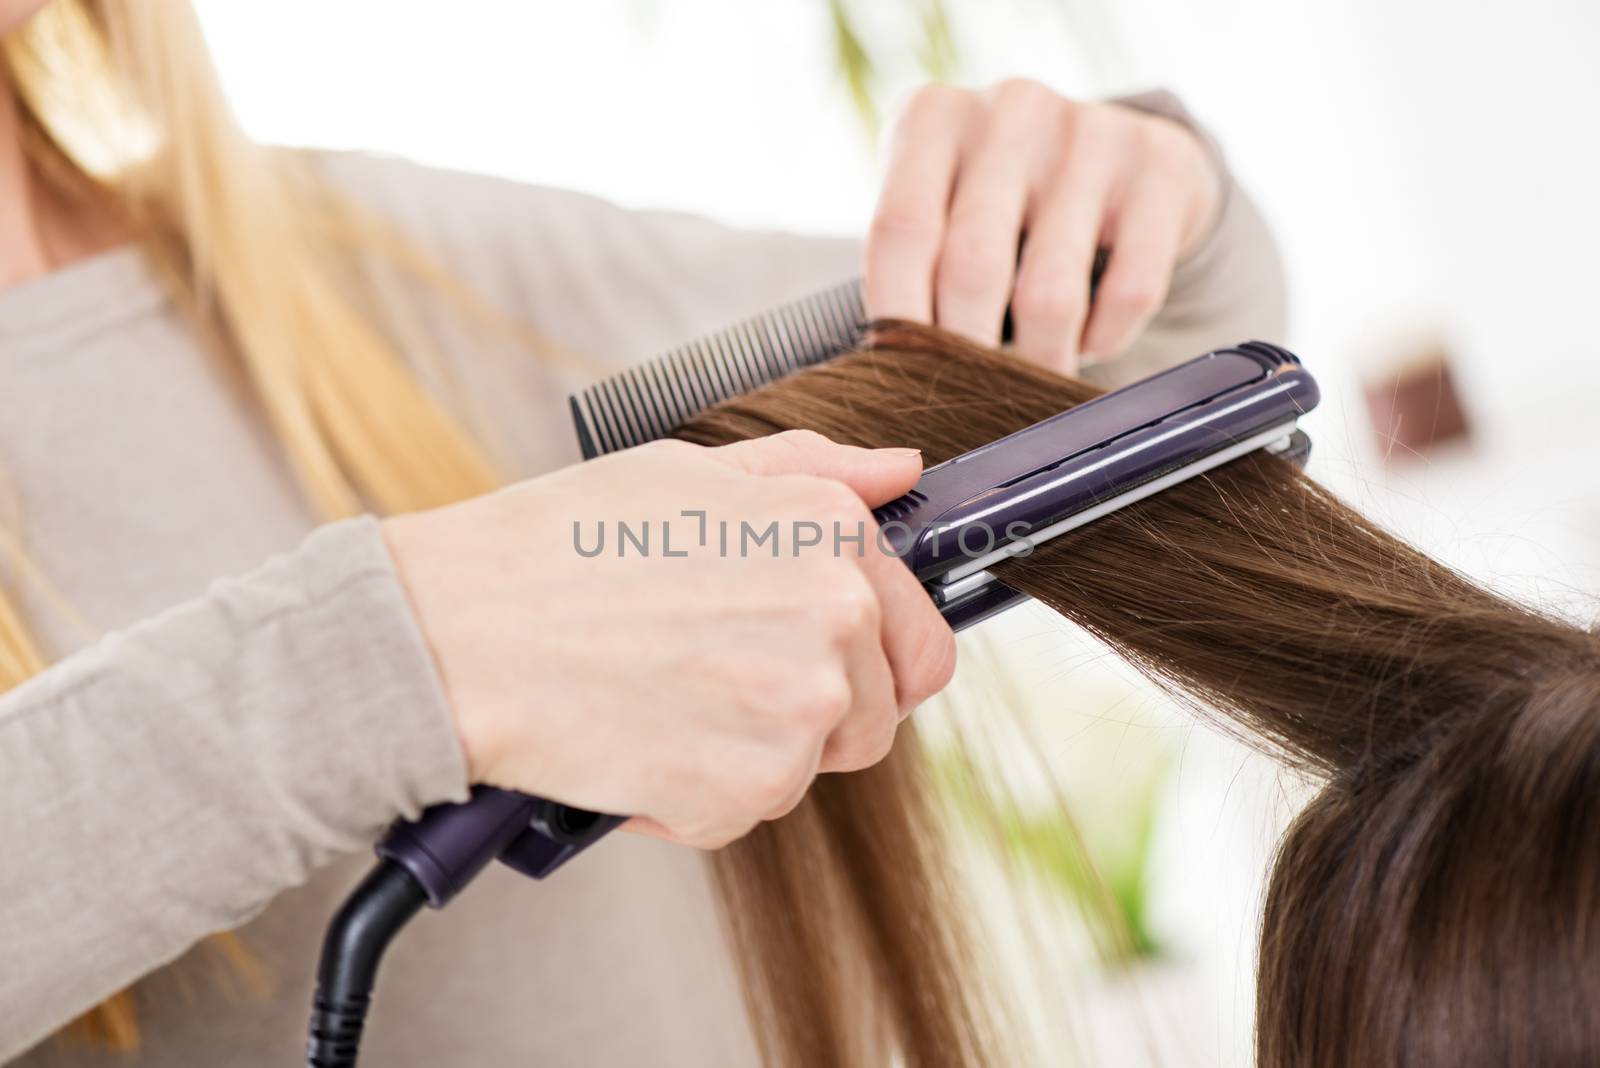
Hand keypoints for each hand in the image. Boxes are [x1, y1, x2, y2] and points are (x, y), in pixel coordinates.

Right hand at [382, 431, 956, 849]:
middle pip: (873, 717)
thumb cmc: (557, 546)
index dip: (870, 661)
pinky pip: (747, 811)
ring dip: (747, 752)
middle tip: (714, 681)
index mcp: (833, 534)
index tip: (811, 662)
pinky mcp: (746, 789)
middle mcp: (836, 618)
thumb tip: (899, 469)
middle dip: (809, 713)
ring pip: (808, 767)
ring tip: (661, 697)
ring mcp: (797, 710)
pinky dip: (695, 795)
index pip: (922, 640)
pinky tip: (636, 738)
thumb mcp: (692, 473)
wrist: (456, 632)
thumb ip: (816, 470)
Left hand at [866, 80, 1222, 373]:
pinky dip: (1104, 340)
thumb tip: (899, 377)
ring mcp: (1090, 132)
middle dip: (969, 355)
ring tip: (1034, 378)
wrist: (1121, 150)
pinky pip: (1129, 292)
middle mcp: (1010, 110)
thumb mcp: (941, 203)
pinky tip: (1088, 340)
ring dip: (1039, 361)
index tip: (904, 379)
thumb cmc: (1000, 199)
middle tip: (971, 400)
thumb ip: (910, 269)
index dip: (899, 319)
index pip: (901, 232)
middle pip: (973, 267)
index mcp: (935, 117)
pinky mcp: (1160, 166)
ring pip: (1051, 295)